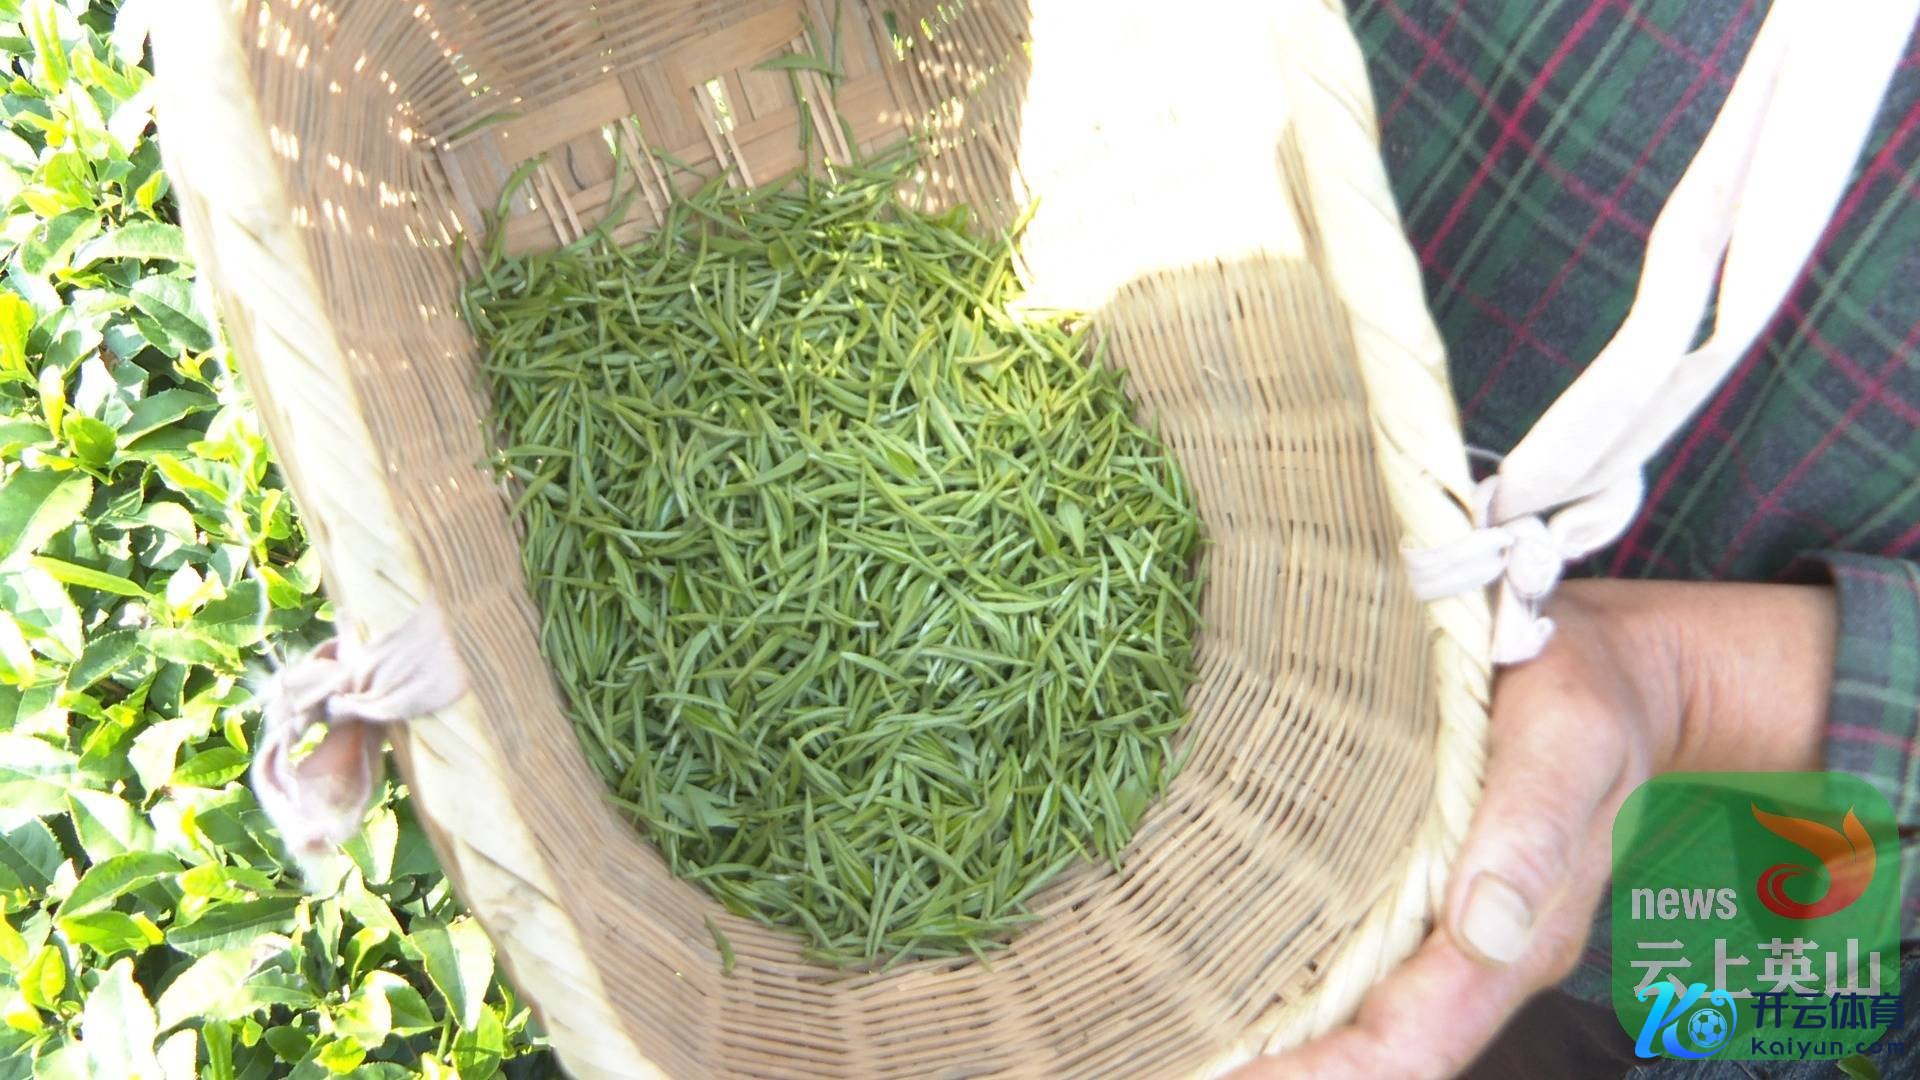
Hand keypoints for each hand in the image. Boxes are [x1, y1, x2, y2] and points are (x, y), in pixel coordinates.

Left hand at [1228, 578, 1835, 1078]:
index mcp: (1517, 940)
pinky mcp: (1412, 892)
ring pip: (1354, 1014)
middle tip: (1172, 1068)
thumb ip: (1535, 830)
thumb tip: (1481, 929)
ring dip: (1277, 1040)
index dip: (1327, 1077)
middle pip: (1374, 1048)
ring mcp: (1441, 930)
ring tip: (1179, 1044)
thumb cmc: (1585, 694)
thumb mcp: (1570, 739)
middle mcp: (1473, 954)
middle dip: (1284, 1073)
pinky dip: (1286, 984)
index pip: (1414, 1044)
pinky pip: (1347, 956)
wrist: (1614, 673)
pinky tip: (1218, 982)